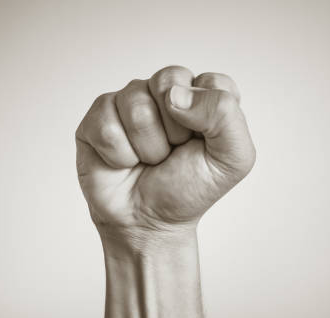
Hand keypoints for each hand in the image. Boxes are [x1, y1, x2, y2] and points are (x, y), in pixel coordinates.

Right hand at [75, 66, 255, 234]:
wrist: (148, 223)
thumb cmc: (189, 189)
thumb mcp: (232, 159)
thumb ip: (225, 115)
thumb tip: (174, 95)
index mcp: (203, 95)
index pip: (212, 82)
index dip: (208, 119)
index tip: (202, 145)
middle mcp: (166, 91)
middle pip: (169, 82)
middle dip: (174, 131)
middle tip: (172, 153)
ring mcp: (129, 100)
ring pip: (136, 106)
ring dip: (148, 147)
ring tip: (149, 160)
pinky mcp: (98, 116)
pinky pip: (106, 125)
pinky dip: (120, 155)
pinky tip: (123, 163)